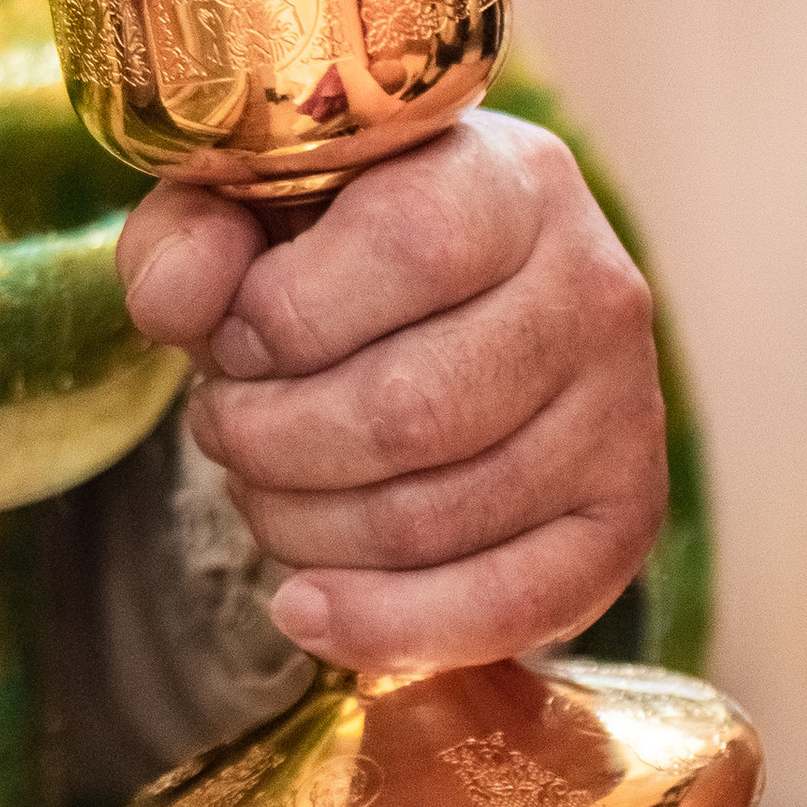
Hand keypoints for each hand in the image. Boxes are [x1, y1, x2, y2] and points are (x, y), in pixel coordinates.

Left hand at [116, 110, 666, 670]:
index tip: (228, 339)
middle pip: (411, 410)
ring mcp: (627, 409)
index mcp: (509, 179)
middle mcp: (594, 286)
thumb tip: (180, 304)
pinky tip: (306, 608)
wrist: (449, 293)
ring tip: (262, 486)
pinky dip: (390, 626)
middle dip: (271, 441)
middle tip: (225, 427)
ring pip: (438, 517)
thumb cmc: (333, 242)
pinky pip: (516, 606)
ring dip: (303, 527)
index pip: (408, 250)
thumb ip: (189, 236)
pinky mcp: (624, 517)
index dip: (282, 317)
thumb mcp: (241, 204)